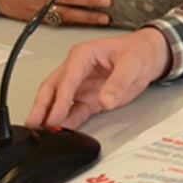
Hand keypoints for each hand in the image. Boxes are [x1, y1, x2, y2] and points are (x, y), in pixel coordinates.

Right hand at [26, 27, 171, 128]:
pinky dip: (65, 122)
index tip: (55, 115)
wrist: (150, 55)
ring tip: (40, 132)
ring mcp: (81, 85)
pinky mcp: (88, 98)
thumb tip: (105, 100)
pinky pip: (74, 111)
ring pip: (59, 101)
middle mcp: (77, 69)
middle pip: (53, 88)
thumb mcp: (131, 64)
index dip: (60, 98)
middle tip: (33, 124)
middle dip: (42, 107)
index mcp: (83, 55)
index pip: (67, 78)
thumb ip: (117, 83)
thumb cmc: (138, 51)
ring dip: (49, 116)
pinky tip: (59, 132)